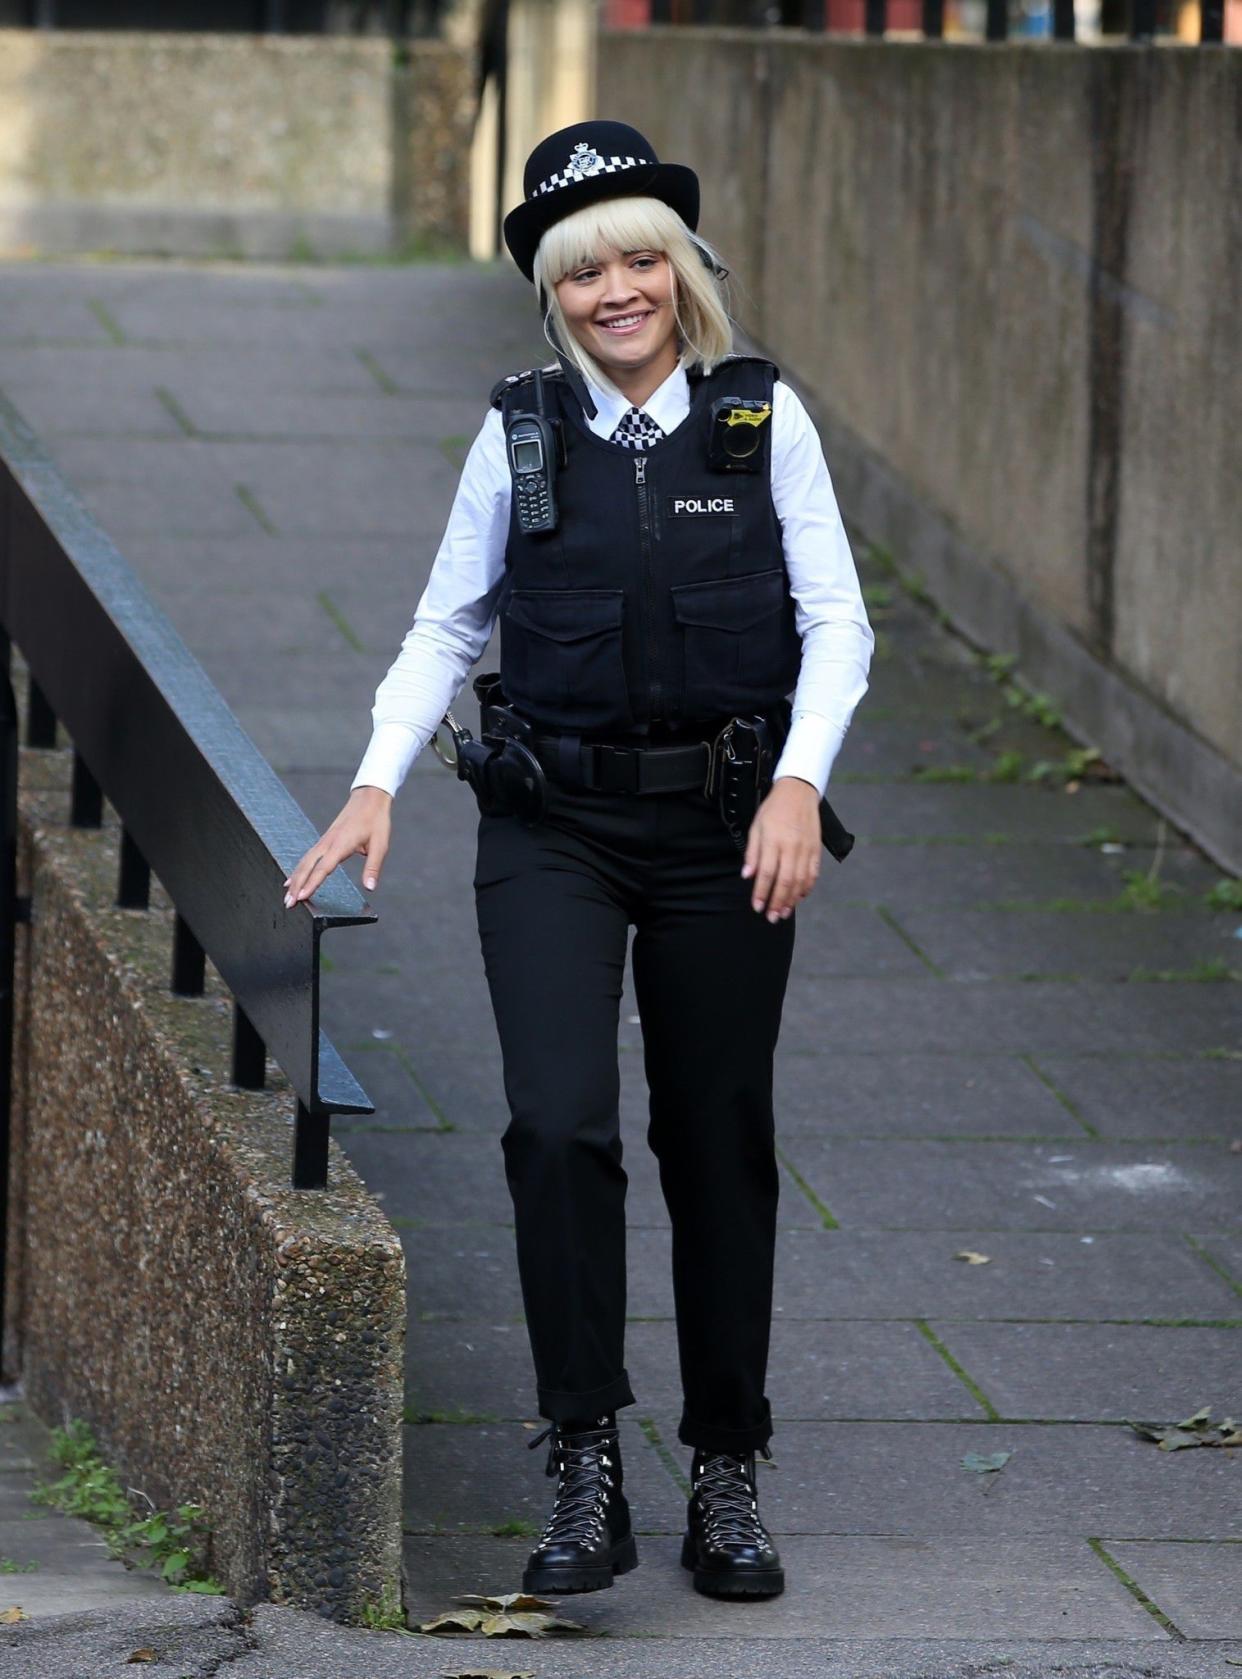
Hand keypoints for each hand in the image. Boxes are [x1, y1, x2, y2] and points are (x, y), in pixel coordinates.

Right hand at [283, 785, 392, 908]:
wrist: (369, 798)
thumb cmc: (376, 820)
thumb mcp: (380, 845)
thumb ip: (373, 867)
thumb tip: (370, 887)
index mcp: (341, 844)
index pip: (323, 868)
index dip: (312, 883)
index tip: (302, 897)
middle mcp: (328, 842)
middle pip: (307, 866)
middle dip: (297, 885)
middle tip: (289, 903)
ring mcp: (325, 840)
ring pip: (305, 861)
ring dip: (295, 879)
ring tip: (288, 896)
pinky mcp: (325, 840)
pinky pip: (308, 856)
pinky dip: (299, 869)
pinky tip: (293, 878)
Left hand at [742, 777, 820, 921]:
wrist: (798, 792)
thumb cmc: (774, 809)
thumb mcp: (756, 827)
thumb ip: (752, 852)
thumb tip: (747, 875)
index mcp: (773, 841)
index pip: (766, 873)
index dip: (761, 892)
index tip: (757, 906)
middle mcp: (791, 847)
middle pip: (785, 881)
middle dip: (777, 902)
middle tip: (771, 917)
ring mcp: (806, 849)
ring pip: (800, 881)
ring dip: (792, 900)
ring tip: (783, 912)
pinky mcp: (816, 850)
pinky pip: (813, 874)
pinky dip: (806, 888)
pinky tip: (799, 898)